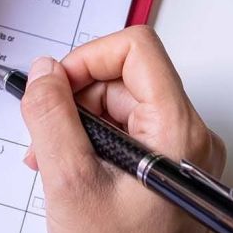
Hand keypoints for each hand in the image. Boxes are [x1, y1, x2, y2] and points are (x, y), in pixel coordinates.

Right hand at [20, 26, 225, 232]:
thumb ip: (53, 118)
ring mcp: (182, 156)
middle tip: (43, 135)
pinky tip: (68, 173)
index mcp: (179, 131)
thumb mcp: (71, 183)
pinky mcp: (169, 173)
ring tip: (50, 162)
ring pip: (121, 106)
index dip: (88, 59)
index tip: (54, 86)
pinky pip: (126, 135)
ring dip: (77, 124)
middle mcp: (190, 136)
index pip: (136, 49)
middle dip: (75, 99)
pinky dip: (90, 145)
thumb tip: (44, 71)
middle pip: (125, 77)